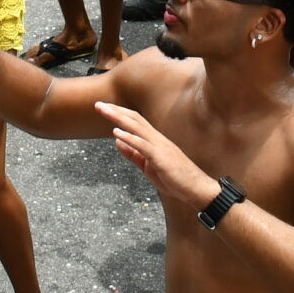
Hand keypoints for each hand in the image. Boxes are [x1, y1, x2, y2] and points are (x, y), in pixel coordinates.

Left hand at [96, 102, 215, 207]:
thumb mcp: (147, 165)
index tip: (104, 108)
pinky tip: (117, 132)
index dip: (119, 113)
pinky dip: (129, 137)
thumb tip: (117, 141)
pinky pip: (142, 145)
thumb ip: (132, 154)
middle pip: (134, 119)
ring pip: (136, 127)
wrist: (196, 188)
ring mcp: (159, 146)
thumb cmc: (175, 178)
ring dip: (118, 118)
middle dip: (115, 110)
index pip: (135, 120)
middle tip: (97, 104)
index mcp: (154, 140)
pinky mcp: (160, 157)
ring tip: (104, 111)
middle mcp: (157, 138)